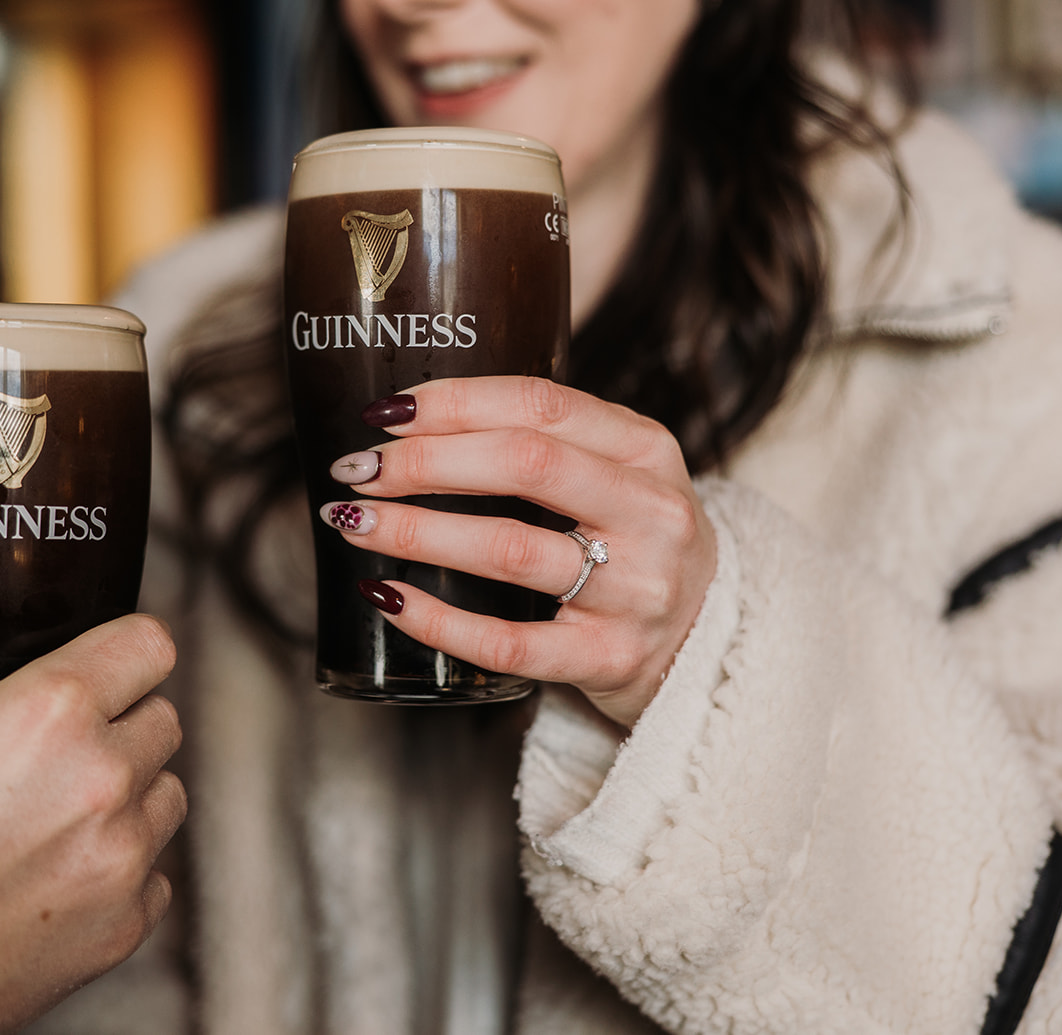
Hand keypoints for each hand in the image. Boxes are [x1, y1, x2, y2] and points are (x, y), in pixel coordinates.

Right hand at [0, 579, 184, 1034]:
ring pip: (168, 794)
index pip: (149, 645)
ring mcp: (121, 852)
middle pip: (162, 719)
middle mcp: (102, 775)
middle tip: (64, 748)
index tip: (109, 665)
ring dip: (131, 796)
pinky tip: (63, 871)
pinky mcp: (126, 920)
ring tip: (62, 812)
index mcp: (51, 710)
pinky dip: (122, 870)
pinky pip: (156, 873)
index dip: (126, 651)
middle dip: (122, 726)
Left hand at [323, 377, 715, 727]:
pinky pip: (507, 641)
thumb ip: (547, 443)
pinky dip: (437, 619)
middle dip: (424, 461)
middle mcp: (650, 514)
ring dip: (416, 532)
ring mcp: (634, 591)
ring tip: (353, 522)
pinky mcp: (608, 659)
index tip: (384, 412)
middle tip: (358, 469)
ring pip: (509, 549)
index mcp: (646, 450)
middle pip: (524, 465)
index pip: (539, 404)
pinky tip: (387, 597)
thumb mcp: (619, 475)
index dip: (452, 402)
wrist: (707, 643)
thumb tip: (413, 426)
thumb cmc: (635, 545)